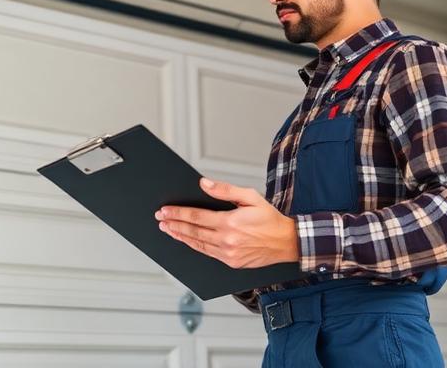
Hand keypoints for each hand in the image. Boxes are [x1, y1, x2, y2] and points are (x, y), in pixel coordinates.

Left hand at [155, 177, 298, 267]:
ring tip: (169, 230)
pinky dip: (195, 246)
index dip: (178, 213)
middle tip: (161, 220)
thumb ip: (225, 190)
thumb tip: (204, 184)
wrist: (286, 242)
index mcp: (230, 223)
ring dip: (181, 237)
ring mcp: (229, 254)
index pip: (196, 217)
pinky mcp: (231, 262)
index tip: (165, 211)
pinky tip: (187, 241)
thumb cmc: (269, 218)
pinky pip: (208, 254)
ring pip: (197, 245)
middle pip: (193, 232)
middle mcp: (227, 241)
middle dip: (174, 225)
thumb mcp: (250, 196)